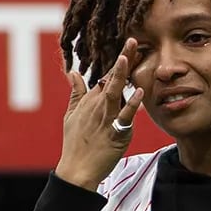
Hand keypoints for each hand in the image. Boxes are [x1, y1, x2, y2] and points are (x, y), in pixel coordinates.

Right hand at [54, 40, 143, 188]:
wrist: (77, 170)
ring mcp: (105, 118)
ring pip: (115, 92)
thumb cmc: (75, 143)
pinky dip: (132, 104)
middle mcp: (97, 106)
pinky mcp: (115, 132)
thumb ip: (75, 93)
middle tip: (133, 40)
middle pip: (111, 78)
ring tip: (128, 57)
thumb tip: (72, 72)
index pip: (107, 75)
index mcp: (90, 101)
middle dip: (123, 59)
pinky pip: (124, 116)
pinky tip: (139, 92)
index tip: (130, 44)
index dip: (119, 60)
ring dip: (121, 74)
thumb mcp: (71, 115)